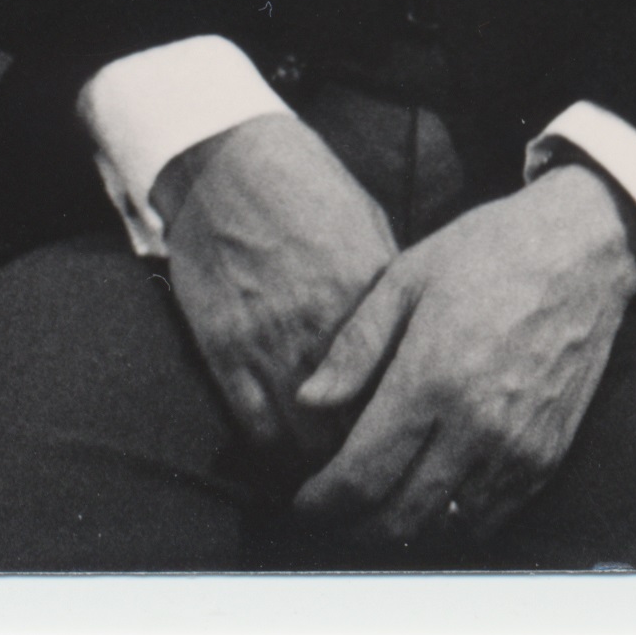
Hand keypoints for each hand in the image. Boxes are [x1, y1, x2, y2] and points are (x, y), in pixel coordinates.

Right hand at [155, 114, 396, 467]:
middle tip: (373, 465)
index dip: (405, 418)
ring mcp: (269, 343)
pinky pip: (256, 427)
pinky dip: (275, 452)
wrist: (227, 162)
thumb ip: (386, 294)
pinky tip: (288, 454)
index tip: (410, 434)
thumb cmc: (306, 187)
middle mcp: (322, 327)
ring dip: (320, 463)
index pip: (398, 384)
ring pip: (305, 441)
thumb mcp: (367, 228)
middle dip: (366, 452)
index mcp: (367, 295)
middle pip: (355, 424)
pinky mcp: (225, 351)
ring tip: (332, 473)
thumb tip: (409, 344)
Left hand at [287, 160, 635, 548]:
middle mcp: (475, 425)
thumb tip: (309, 400)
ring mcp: (516, 448)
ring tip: (376, 505)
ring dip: (402, 529)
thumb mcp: (409, 276)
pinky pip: (489, 519)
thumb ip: (356, 344)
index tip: (303, 503)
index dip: (323, 502)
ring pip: (444, 529)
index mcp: (432, 376)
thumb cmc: (488, 252)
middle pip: (399, 517)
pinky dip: (452, 522)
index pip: (362, 474)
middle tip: (332, 512)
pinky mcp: (547, 457)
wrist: (580, 250)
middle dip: (353, 527)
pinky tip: (432, 495)